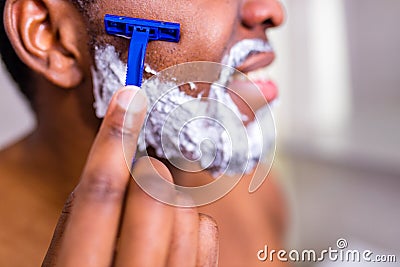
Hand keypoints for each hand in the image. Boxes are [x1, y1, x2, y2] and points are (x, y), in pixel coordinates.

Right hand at [42, 87, 218, 266]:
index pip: (99, 194)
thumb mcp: (67, 264)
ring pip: (187, 210)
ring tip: (151, 216)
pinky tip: (175, 235)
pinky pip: (207, 232)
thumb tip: (112, 165)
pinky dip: (192, 220)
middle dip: (147, 170)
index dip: (114, 138)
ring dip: (169, 196)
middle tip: (140, 173)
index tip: (128, 99)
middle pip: (152, 195)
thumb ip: (83, 221)